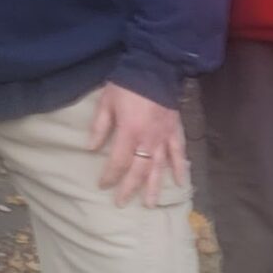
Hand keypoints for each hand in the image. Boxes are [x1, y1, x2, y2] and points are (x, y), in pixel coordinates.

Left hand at [88, 80, 185, 206]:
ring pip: (159, 167)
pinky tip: (181, 181)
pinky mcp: (175, 131)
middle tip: (121, 203)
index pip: (118, 161)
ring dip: (154, 187)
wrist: (156, 67)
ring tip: (150, 205)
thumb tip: (91, 149)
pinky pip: (179, 153)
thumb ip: (99, 127)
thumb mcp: (106, 102)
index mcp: (129, 131)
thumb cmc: (127, 84)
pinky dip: (180, 168)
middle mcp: (148, 139)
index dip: (110, 176)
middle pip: (138, 170)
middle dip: (129, 188)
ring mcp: (164, 137)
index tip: (102, 185)